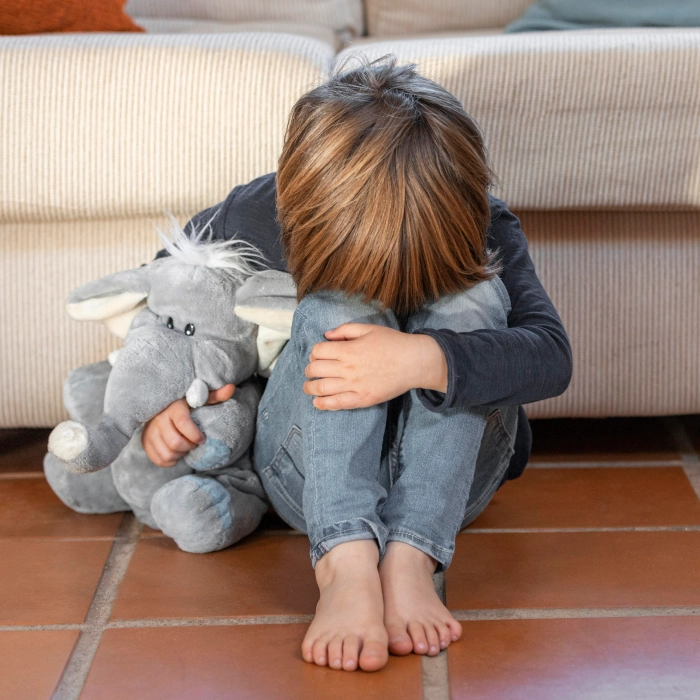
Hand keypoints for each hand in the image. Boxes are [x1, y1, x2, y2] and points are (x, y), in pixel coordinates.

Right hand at [142, 384, 234, 466]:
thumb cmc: (186, 403)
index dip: (195, 435)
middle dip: (189, 446)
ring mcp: (150, 432)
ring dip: (179, 455)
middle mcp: (159, 419)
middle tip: (194, 443)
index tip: (202, 438)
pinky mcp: (145, 442)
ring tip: (185, 447)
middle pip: (175, 443)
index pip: (183, 423)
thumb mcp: (200, 398)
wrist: (160, 405)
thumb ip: (215, 396)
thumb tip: (231, 388)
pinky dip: (169, 461)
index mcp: (173, 407)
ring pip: (167, 453)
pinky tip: (176, 453)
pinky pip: (158, 459)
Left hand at [303, 324, 446, 410]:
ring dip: (310, 387)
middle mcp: (348, 368)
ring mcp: (354, 385)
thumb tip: (327, 335)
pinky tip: (317, 402)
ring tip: (309, 387)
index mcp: (348, 350)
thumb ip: (345, 330)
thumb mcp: (369, 329)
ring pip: (321, 388)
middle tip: (311, 371)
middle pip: (315, 370)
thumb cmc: (392, 343)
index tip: (317, 355)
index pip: (318, 351)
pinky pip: (337, 404)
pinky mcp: (362, 399)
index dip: (314, 352)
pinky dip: (323, 404)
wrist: (414, 362)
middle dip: (309, 370)